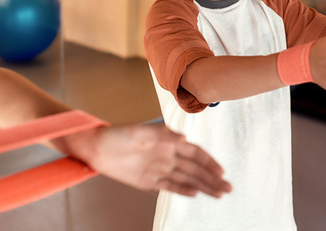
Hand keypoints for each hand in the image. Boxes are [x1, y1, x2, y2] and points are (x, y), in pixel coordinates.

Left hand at [79, 124, 231, 197]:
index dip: (209, 162)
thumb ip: (162, 134)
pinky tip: (196, 194)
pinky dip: (183, 190)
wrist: (97, 148)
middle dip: (212, 178)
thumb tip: (183, 138)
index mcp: (167, 142)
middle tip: (228, 188)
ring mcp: (159, 168)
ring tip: (219, 194)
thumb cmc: (118, 135)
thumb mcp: (139, 131)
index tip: (221, 171)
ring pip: (187, 179)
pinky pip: (170, 186)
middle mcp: (167, 156)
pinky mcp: (149, 180)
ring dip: (203, 186)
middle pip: (195, 169)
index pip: (195, 153)